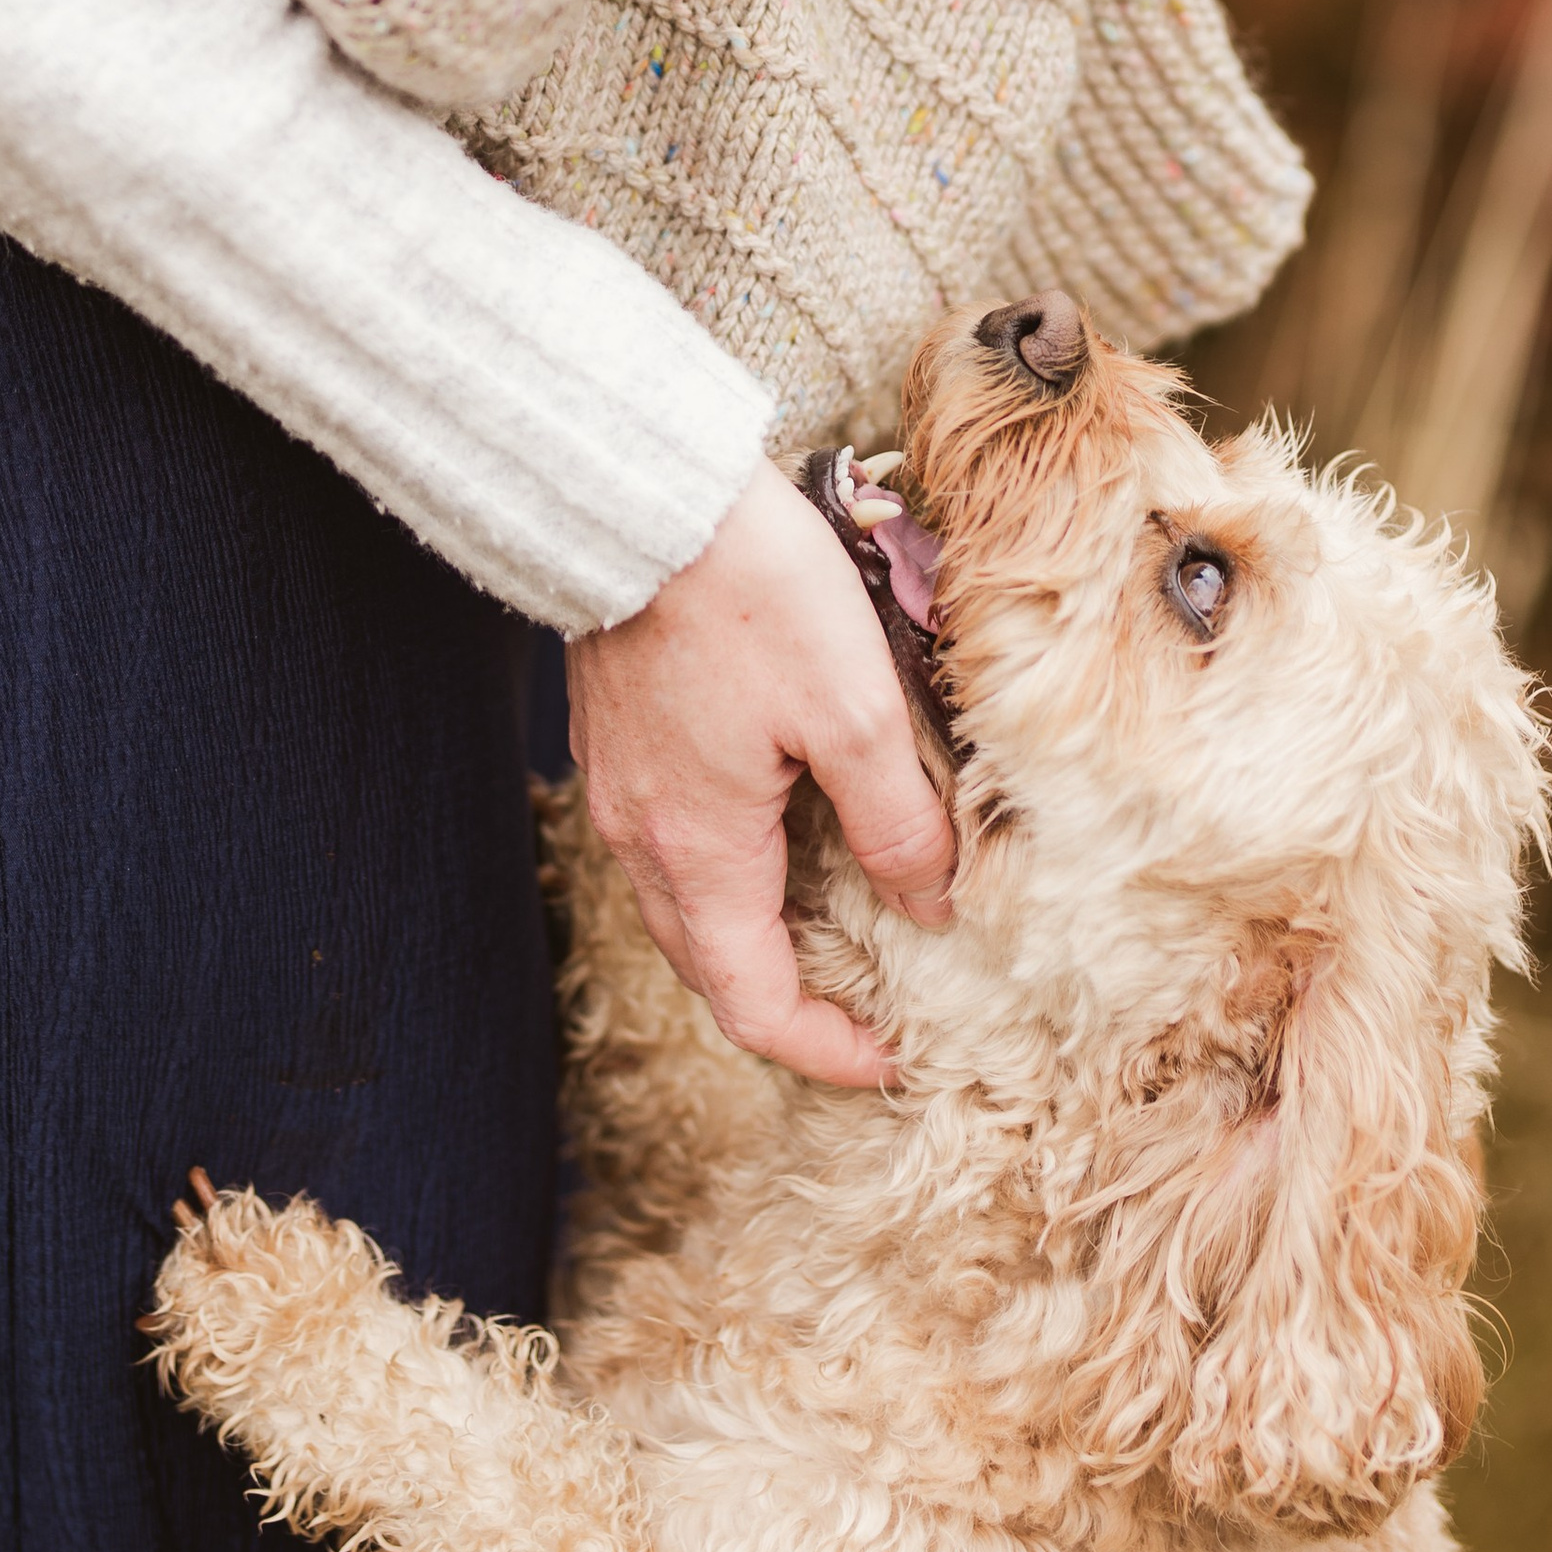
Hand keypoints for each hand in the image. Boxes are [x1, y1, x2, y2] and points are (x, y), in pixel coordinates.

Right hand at [568, 458, 955, 1086]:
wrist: (642, 495)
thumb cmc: (752, 593)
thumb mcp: (857, 711)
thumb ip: (898, 823)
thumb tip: (933, 905)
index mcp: (699, 852)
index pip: (752, 1006)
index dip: (825, 1050)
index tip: (892, 1056)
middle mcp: (641, 838)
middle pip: (711, 967)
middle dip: (791, 1003)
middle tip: (872, 1002)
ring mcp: (619, 788)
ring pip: (685, 906)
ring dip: (757, 935)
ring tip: (839, 918)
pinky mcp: (617, 739)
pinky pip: (670, 844)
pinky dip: (726, 872)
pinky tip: (783, 829)